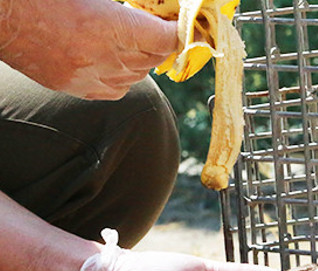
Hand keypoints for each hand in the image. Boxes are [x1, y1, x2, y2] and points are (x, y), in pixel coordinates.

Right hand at [0, 0, 178, 99]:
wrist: (2, 16)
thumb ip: (124, 11)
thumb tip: (151, 17)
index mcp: (109, 26)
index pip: (164, 39)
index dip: (176, 32)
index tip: (178, 26)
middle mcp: (103, 56)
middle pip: (153, 58)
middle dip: (158, 43)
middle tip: (155, 28)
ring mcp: (89, 76)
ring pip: (138, 76)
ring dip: (141, 60)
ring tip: (130, 42)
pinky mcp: (75, 88)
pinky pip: (116, 90)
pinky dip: (123, 77)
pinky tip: (115, 61)